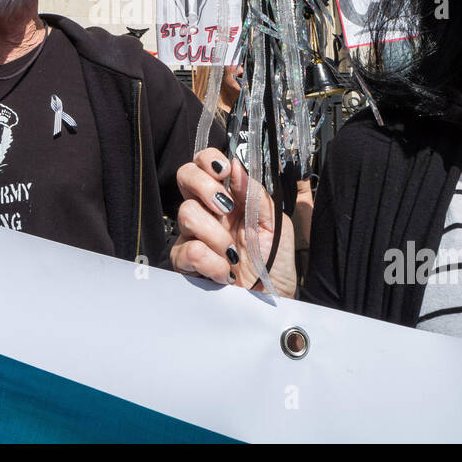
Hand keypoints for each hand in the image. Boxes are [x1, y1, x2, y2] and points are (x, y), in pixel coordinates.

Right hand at [173, 147, 296, 297]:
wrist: (273, 302)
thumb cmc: (276, 264)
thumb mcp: (276, 225)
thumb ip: (257, 196)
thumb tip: (239, 166)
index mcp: (230, 198)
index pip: (206, 164)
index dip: (209, 159)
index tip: (224, 171)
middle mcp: (208, 212)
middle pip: (185, 176)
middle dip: (204, 186)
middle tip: (225, 207)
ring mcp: (194, 236)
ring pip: (187, 214)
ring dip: (215, 234)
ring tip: (234, 254)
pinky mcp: (186, 262)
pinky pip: (189, 250)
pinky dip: (212, 262)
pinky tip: (226, 272)